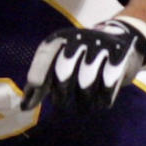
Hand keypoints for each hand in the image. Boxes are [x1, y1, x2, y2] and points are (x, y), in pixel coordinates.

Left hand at [20, 19, 145, 112]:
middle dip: (61, 94)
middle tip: (62, 104)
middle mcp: (80, 39)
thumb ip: (41, 85)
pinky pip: (107, 86)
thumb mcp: (59, 66)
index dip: (39, 68)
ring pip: (86, 84)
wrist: (121, 41)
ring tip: (84, 105)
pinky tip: (100, 103)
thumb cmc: (81, 60)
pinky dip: (103, 99)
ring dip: (84, 101)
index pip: (46, 52)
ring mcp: (100, 46)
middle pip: (64, 72)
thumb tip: (24, 107)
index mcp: (62, 39)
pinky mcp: (119, 56)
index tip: (34, 84)